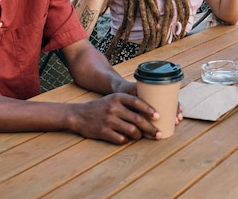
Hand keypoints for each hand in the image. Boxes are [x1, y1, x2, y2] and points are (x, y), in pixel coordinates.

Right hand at [68, 93, 184, 143]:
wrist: (79, 115)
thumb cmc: (102, 107)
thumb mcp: (114, 99)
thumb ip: (129, 103)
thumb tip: (151, 112)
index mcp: (118, 97)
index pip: (137, 102)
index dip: (149, 109)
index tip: (158, 116)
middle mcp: (114, 108)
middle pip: (137, 119)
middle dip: (151, 128)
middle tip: (159, 134)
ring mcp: (108, 120)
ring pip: (132, 131)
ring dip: (139, 135)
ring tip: (141, 136)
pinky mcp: (103, 132)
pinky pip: (121, 139)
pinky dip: (127, 140)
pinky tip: (128, 138)